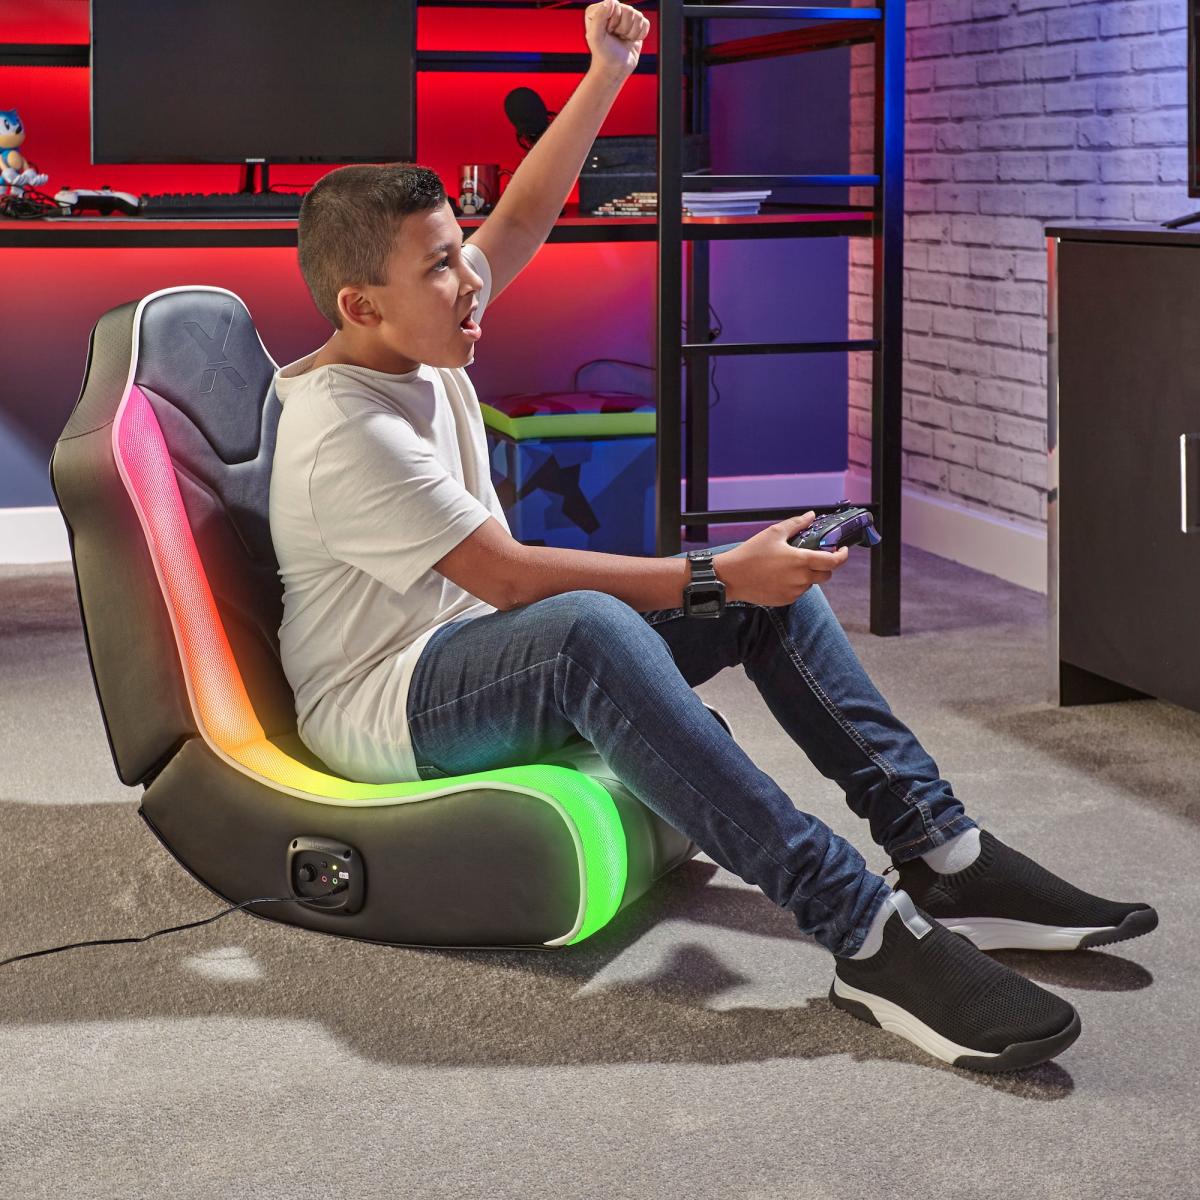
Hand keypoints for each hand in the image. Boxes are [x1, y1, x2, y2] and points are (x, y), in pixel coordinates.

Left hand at [584, 0, 650, 80]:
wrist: (614, 69)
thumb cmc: (603, 55)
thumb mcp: (596, 37)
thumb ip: (599, 17)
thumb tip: (611, 2)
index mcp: (598, 10)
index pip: (614, 4)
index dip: (613, 20)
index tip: (607, 32)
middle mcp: (611, 10)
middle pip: (628, 10)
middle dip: (623, 28)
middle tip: (615, 37)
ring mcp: (624, 16)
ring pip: (638, 16)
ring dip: (631, 33)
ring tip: (622, 39)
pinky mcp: (636, 24)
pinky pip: (645, 23)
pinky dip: (639, 35)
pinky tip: (630, 40)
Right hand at [715, 512, 849, 604]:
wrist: (731, 577)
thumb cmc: (750, 554)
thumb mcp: (773, 533)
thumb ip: (796, 524)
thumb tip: (810, 516)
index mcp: (801, 561)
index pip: (833, 562)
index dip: (842, 555)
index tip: (841, 550)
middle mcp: (800, 579)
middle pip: (826, 575)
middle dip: (824, 566)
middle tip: (812, 557)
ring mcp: (793, 592)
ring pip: (811, 584)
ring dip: (807, 575)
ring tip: (788, 566)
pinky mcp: (785, 600)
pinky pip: (798, 592)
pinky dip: (795, 584)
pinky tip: (780, 576)